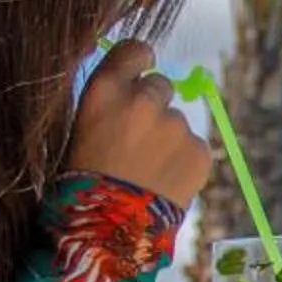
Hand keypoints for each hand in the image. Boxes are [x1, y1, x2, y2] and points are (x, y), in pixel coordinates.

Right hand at [67, 39, 211, 207]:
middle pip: (160, 86)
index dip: (139, 62)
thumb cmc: (82, 182)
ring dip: (168, 139)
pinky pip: (194, 147)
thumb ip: (113, 102)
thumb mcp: (83, 129)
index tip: (139, 74)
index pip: (135, 50)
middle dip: (153, 107)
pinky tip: (163, 182)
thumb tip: (139, 86)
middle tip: (137, 141)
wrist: (107, 232)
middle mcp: (143, 100)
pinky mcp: (199, 151)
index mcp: (105, 90)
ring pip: (177, 122)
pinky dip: (183, 162)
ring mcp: (175, 125)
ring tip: (147, 172)